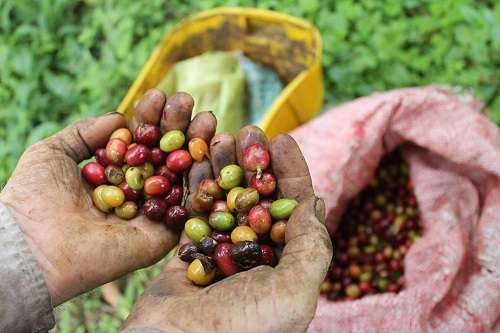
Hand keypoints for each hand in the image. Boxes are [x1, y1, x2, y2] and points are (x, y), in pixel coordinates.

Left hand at [0, 89, 215, 305]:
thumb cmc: (34, 197)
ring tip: (207, 118)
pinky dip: (200, 180)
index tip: (161, 96)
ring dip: (197, 147)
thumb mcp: (53, 152)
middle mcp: (134, 193)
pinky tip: (207, 152)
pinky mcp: (161, 236)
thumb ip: (85, 132)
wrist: (32, 243)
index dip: (151, 118)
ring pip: (181, 178)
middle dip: (178, 127)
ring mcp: (150, 214)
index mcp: (112, 175)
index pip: (139, 142)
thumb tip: (120, 118)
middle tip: (188, 102)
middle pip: (164, 156)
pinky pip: (187, 207)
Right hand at [122, 128, 332, 332]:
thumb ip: (311, 247)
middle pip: (258, 196)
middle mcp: (255, 256)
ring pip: (226, 198)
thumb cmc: (243, 328)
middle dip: (255, 161)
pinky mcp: (188, 253)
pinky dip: (196, 185)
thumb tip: (315, 204)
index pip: (293, 207)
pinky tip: (196, 159)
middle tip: (249, 130)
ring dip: (225, 166)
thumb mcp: (295, 291)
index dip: (291, 171)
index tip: (283, 138)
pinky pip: (195, 212)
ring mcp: (221, 253)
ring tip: (221, 136)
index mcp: (285, 264)